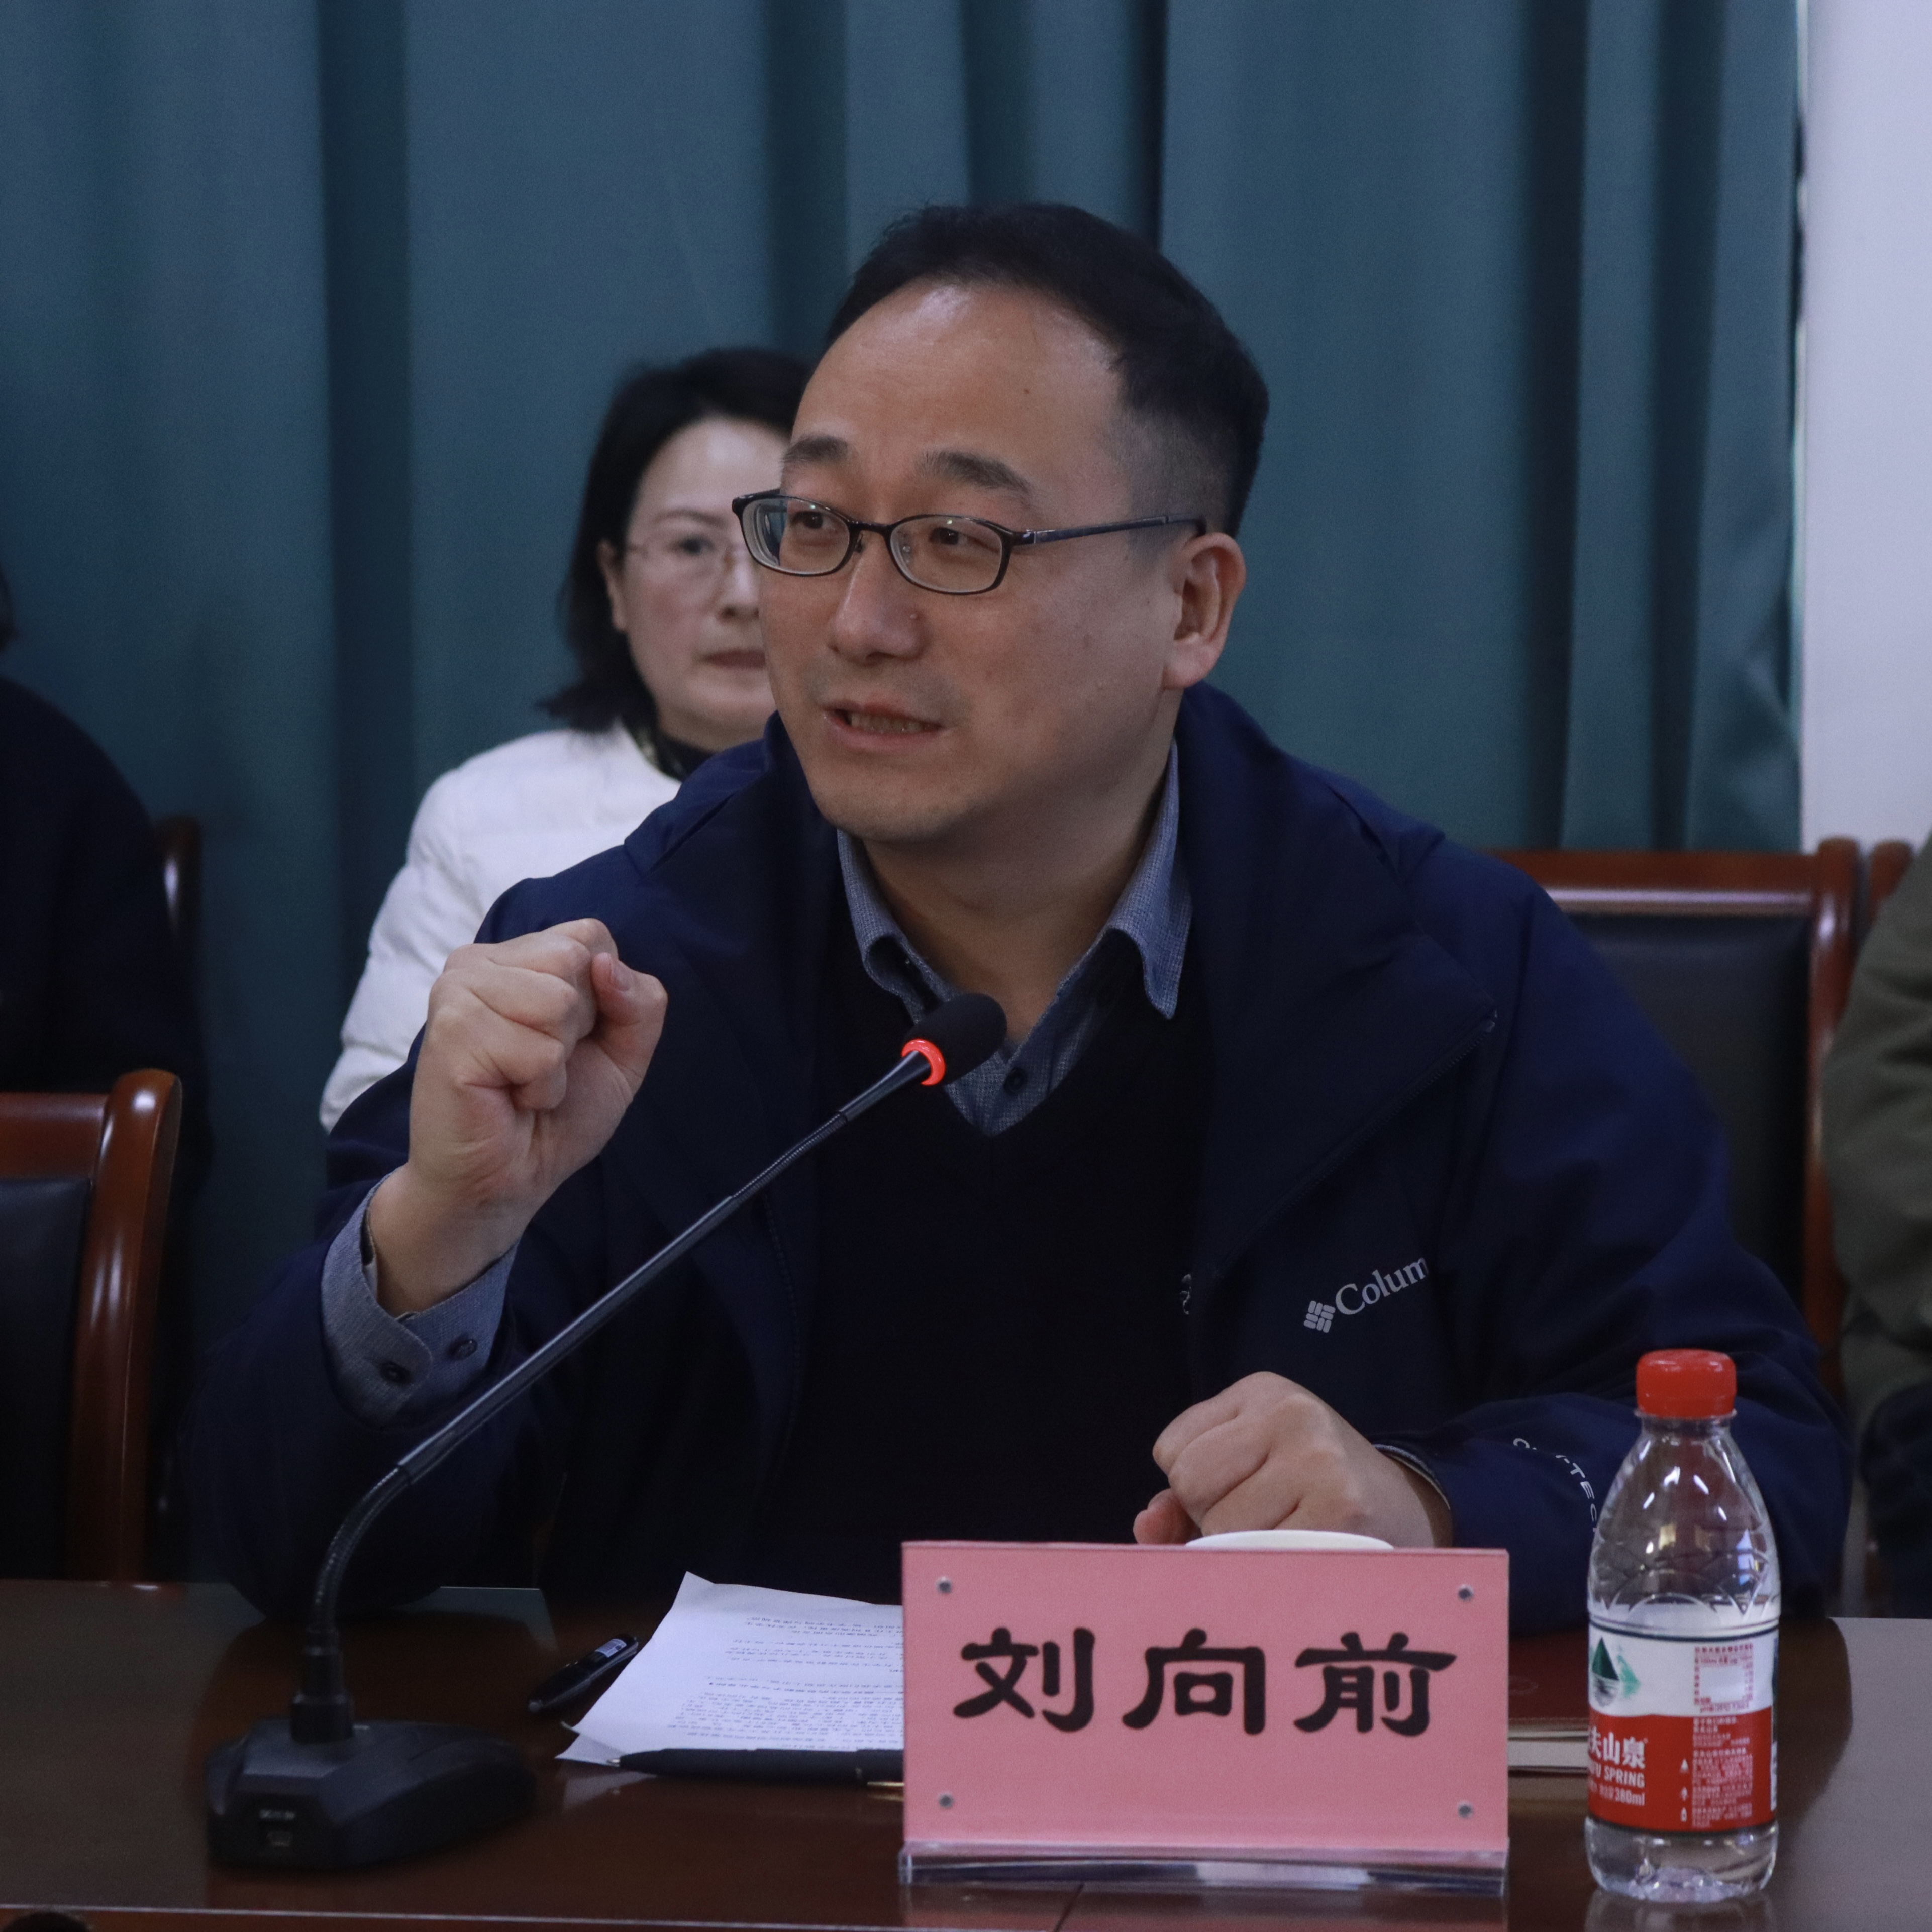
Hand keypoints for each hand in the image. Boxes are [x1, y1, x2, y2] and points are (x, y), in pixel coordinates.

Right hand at [367, 919, 666, 1312]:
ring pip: (558, 1001)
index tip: (569, 1040)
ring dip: (557, 1060)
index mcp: (515, 955)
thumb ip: (638, 1001)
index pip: (591, 935)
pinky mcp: (451, 1031)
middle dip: (580, 1026)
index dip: (603, 997)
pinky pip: (539, 1050)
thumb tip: (606, 964)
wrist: (509, 1180)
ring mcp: (457, 991)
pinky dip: (540, 1086)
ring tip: (523, 1080)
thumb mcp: (624, 1051)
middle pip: (575, 960)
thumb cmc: (559, 1113)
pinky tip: (508, 1097)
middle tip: (541, 1064)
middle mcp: (477, 961)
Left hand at [1133, 1371, 1450, 1547]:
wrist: (1408, 1508)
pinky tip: (1305, 1551)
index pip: (1172, 1451)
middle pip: (1191, 1485)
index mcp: (1261, 1391)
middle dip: (1214, 1516)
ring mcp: (1318, 1458)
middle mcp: (1291, 1413)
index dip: (1195, 1487)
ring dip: (1243, 1547)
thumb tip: (1148, 1524)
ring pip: (1221, 1527)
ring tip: (1289, 1531)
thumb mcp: (1246, 1465)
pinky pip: (1262, 1556)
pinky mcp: (1341, 1510)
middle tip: (1268, 1515)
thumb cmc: (1307, 1491)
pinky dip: (1272, 1568)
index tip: (1242, 1487)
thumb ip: (1182, 1496)